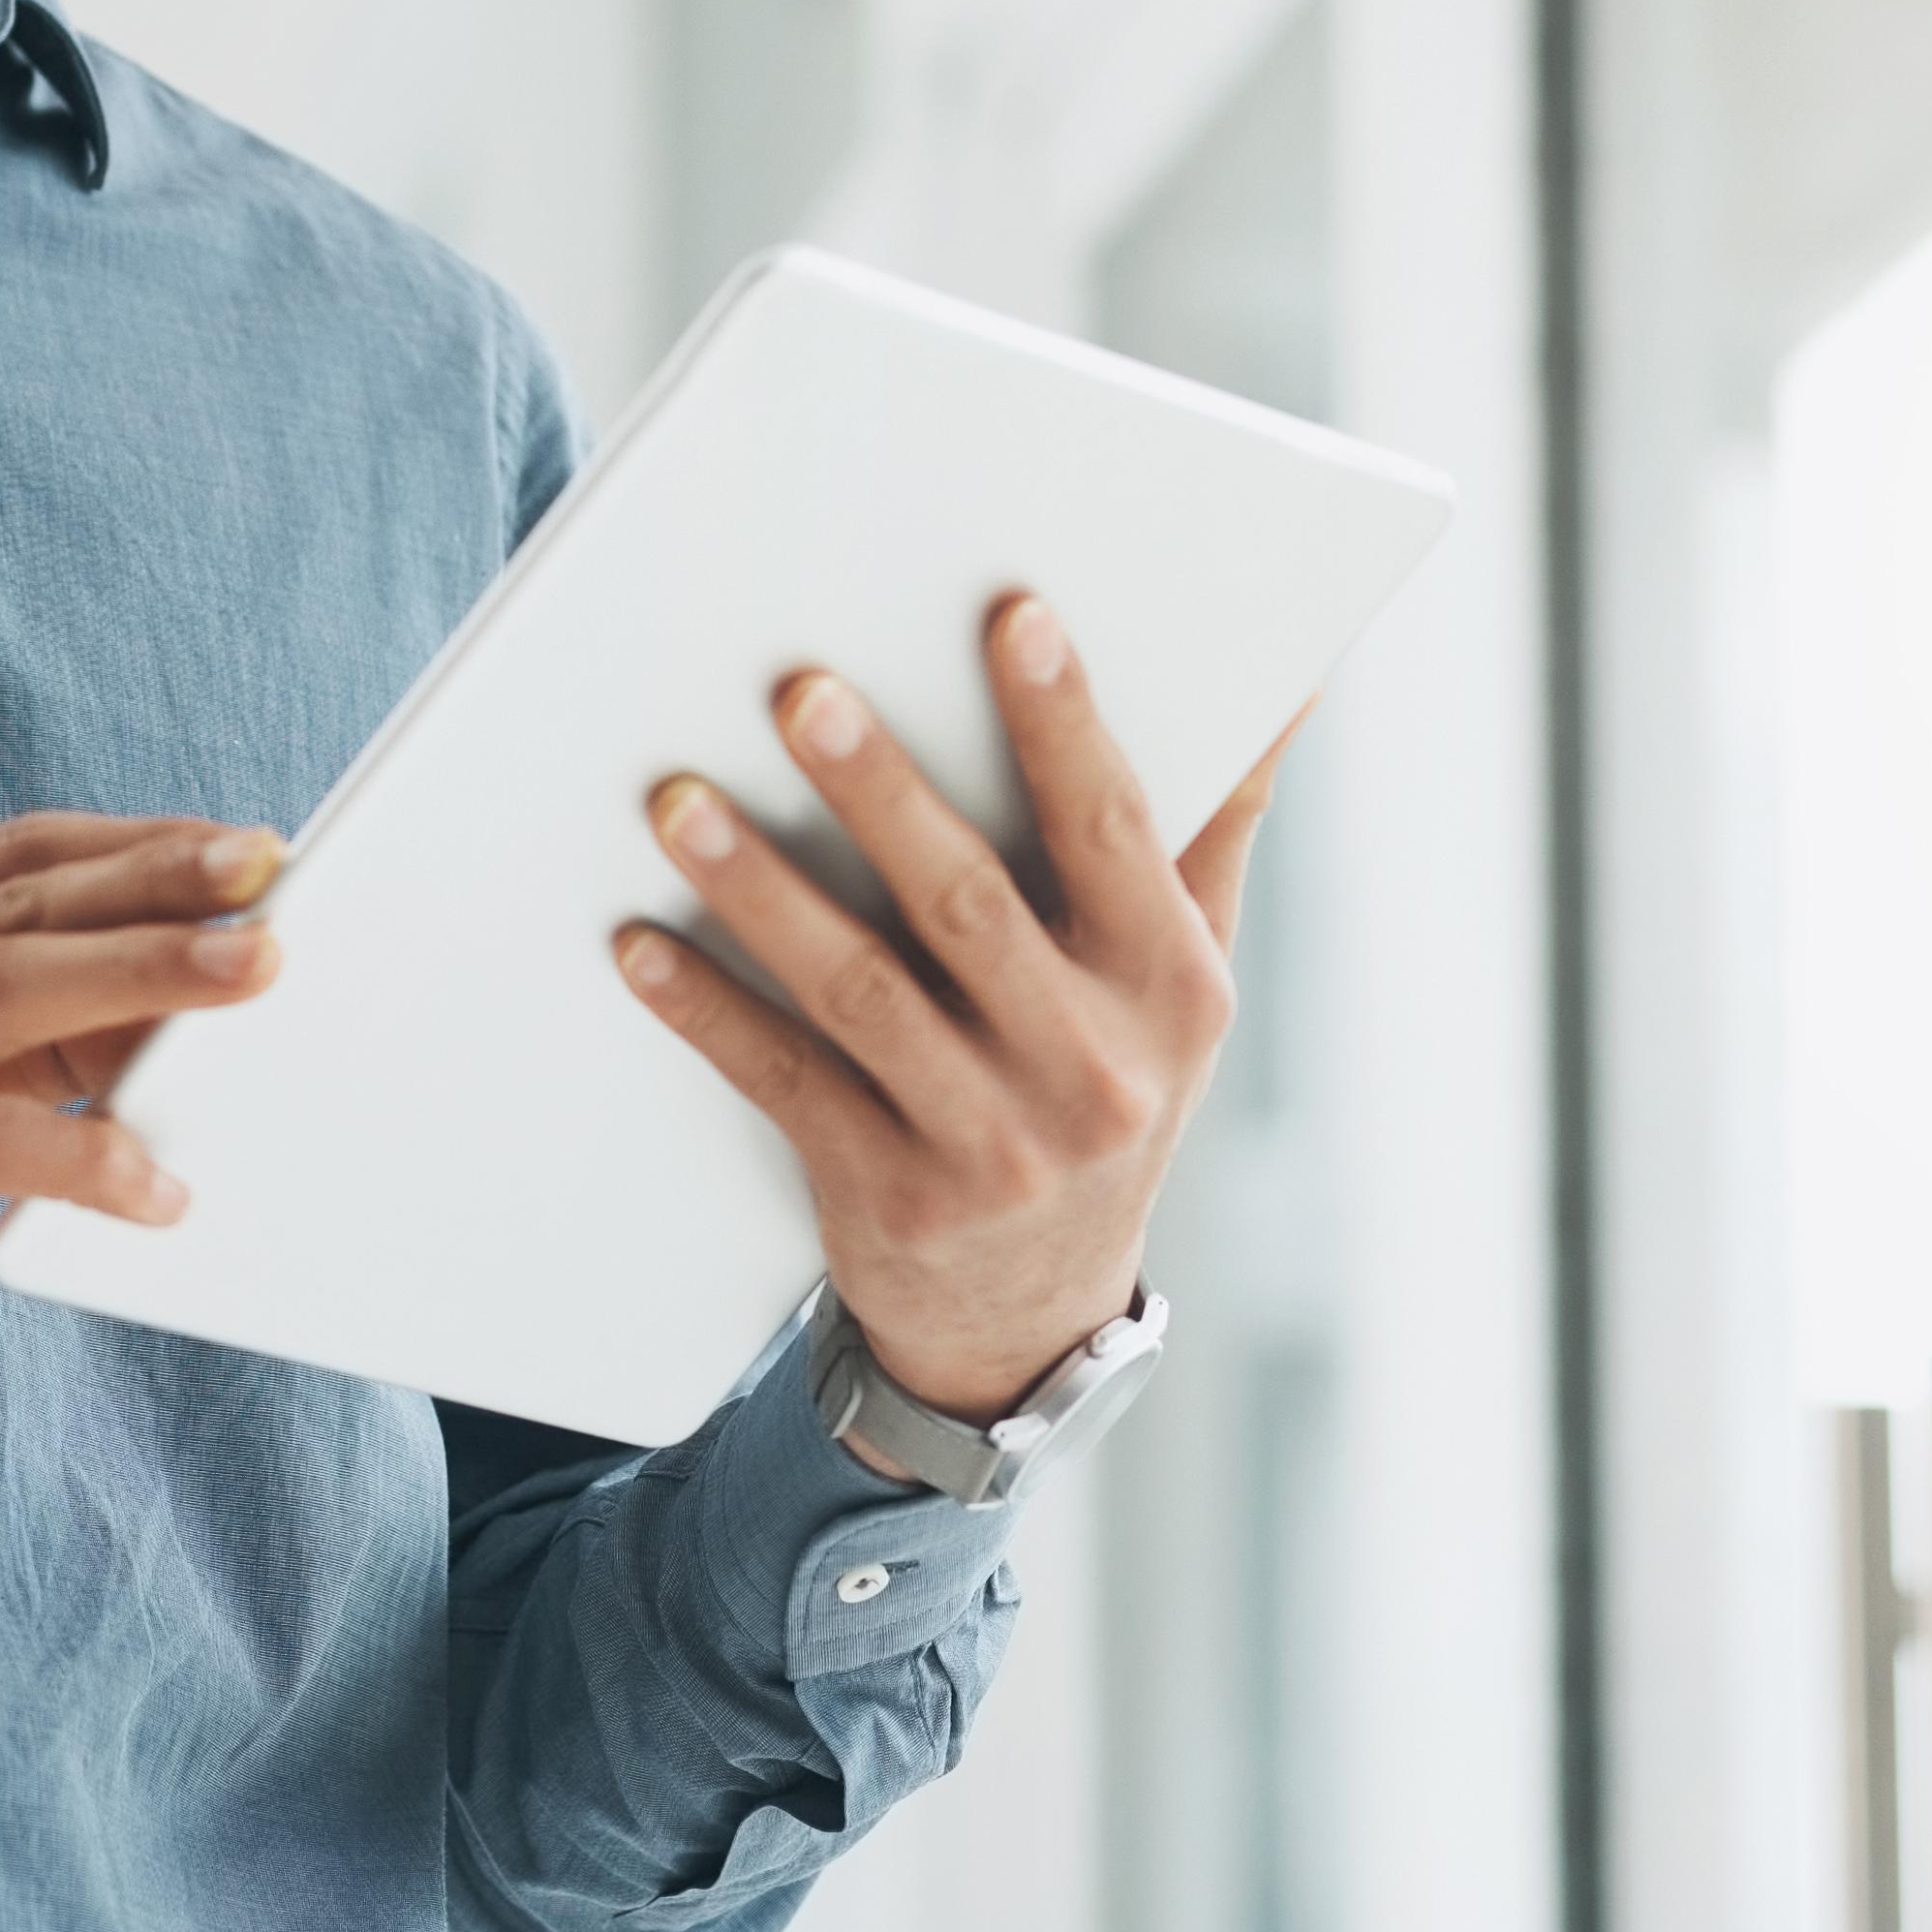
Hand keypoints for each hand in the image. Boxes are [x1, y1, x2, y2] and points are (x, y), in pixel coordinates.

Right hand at [0, 811, 282, 1466]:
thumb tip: (154, 1022)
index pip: (12, 856)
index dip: (132, 844)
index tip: (245, 843)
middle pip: (21, 904)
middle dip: (158, 883)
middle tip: (273, 873)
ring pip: (2, 989)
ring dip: (138, 974)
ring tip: (253, 974)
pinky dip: (74, 1156)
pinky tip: (152, 1188)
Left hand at [609, 593, 1292, 1433]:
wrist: (1031, 1316)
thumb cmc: (1103, 1085)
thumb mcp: (1181, 980)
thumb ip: (1212, 829)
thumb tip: (1292, 683)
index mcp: (1170, 987)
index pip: (1115, 832)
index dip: (1065, 723)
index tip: (1013, 616)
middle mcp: (1091, 1068)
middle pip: (970, 906)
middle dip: (882, 792)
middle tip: (802, 691)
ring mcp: (989, 1143)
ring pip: (862, 993)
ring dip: (763, 891)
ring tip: (679, 801)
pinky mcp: (888, 1197)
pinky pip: (784, 1083)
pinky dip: (708, 1010)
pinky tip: (640, 944)